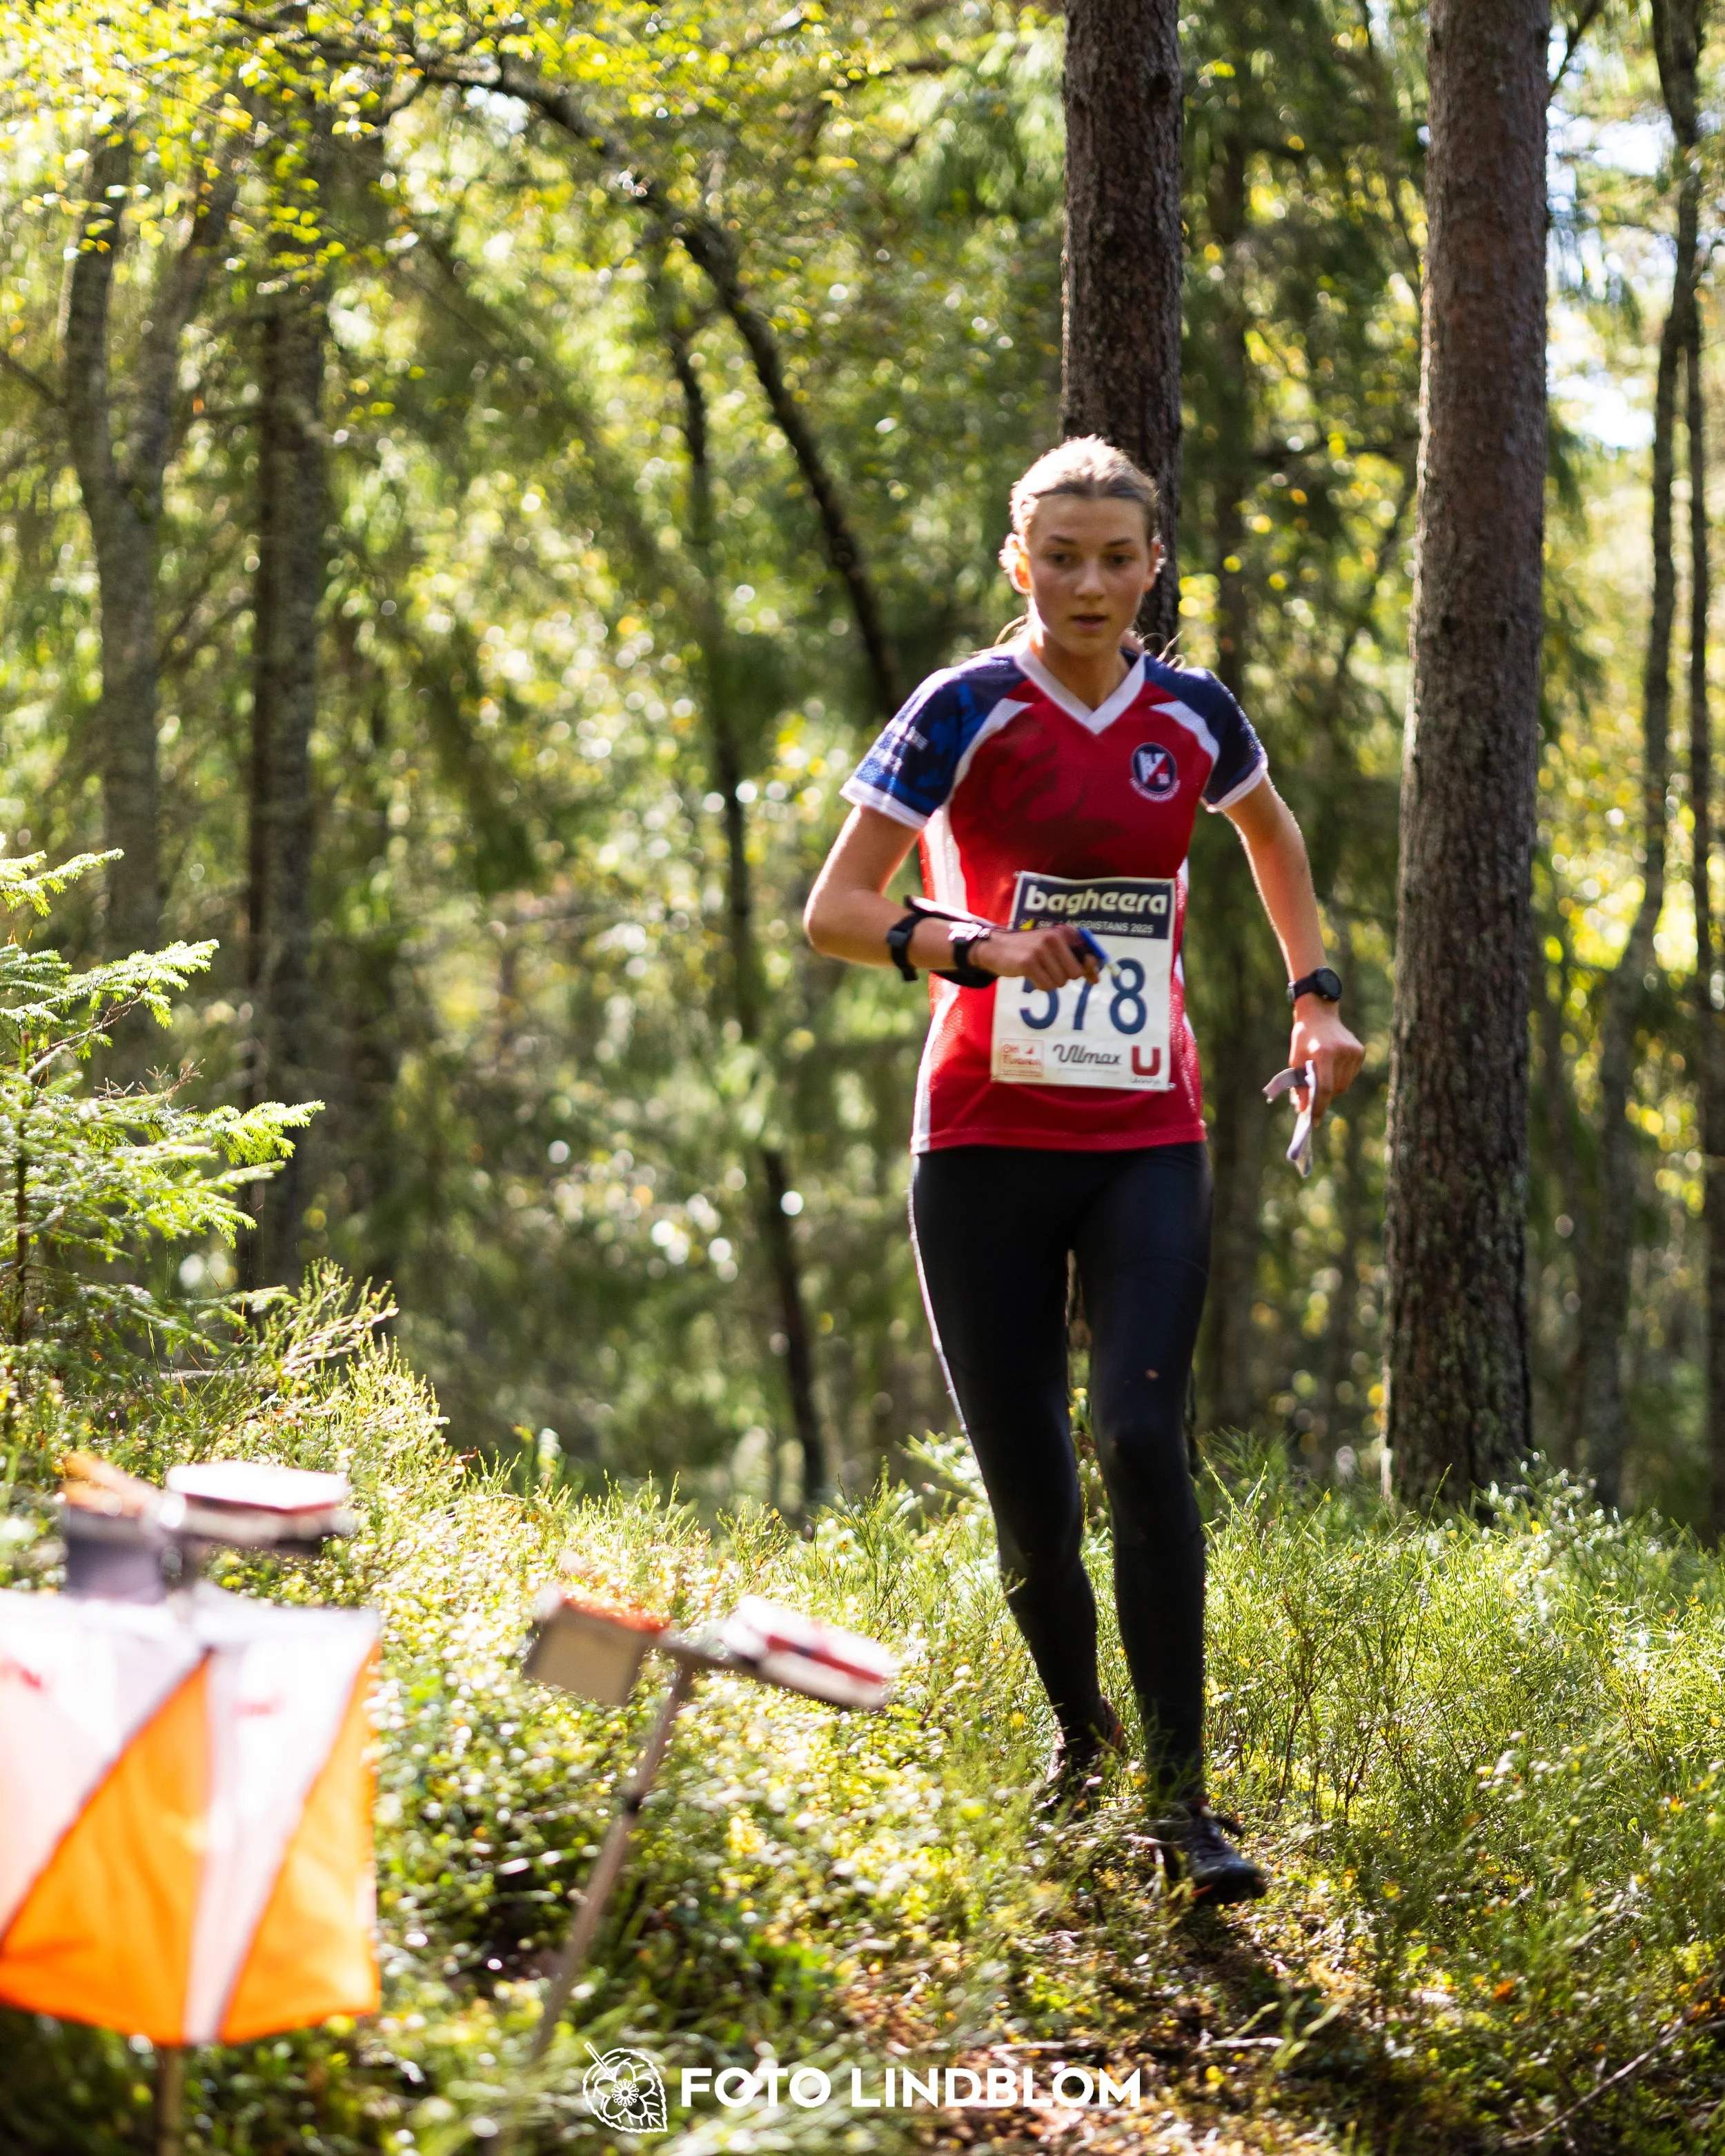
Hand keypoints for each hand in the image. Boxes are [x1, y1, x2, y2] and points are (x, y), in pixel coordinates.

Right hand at [973, 923, 1100, 990]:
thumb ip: (1077, 961)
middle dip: (1065, 976)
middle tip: (1051, 969)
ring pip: (1060, 982)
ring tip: (1039, 970)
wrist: (998, 948)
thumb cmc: (1030, 949)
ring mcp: (1041, 949)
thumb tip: (1096, 980)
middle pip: (1076, 973)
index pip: (1089, 955)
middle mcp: (1054, 937)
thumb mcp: (1055, 948)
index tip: (1091, 978)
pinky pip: (1046, 986)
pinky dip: (1040, 985)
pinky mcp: (1028, 963)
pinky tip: (1031, 975)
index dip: (1090, 969)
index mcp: (1064, 932)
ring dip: (1051, 981)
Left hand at [1290, 998, 1363, 1121]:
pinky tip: (1332, 1064)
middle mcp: (1342, 1052)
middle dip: (1324, 1096)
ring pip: (1344, 1084)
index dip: (1319, 1106)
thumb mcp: (1295, 1060)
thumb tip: (1303, 1109)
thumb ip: (1299, 1085)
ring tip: (1322, 1073)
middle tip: (1314, 1094)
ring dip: (1333, 1086)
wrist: (1319, 1014)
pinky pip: (1350, 1075)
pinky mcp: (1360, 1051)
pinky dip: (1340, 1076)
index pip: (1324, 1088)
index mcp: (1323, 1053)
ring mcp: (1354, 1052)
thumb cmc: (1303, 1038)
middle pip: (1336, 1088)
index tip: (1314, 1120)